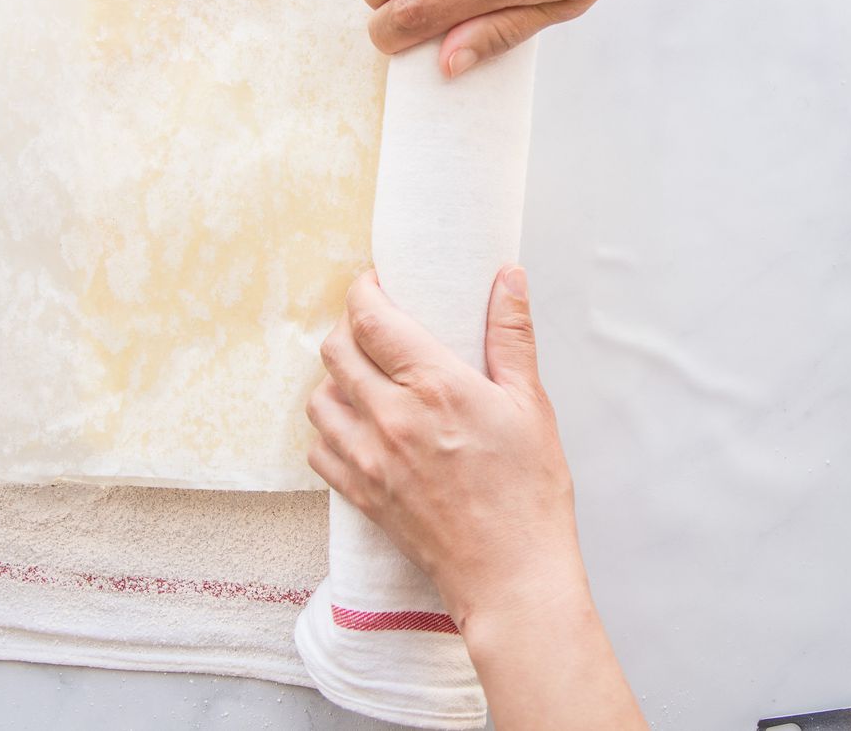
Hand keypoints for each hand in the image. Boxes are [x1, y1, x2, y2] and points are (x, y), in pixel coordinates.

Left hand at [307, 265, 584, 625]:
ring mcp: (369, 459)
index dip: (363, 291)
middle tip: (373, 327)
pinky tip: (357, 426)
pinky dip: (329, 429)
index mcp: (435, 386)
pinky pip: (318, 448)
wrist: (511, 573)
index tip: (374, 284)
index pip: (371, 319)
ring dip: (335, 378)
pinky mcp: (360, 494)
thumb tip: (508, 277)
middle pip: (335, 350)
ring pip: (318, 398)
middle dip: (348, 327)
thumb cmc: (529, 492)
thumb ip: (511, 335)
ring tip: (364, 377)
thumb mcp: (532, 404)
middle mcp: (391, 417)